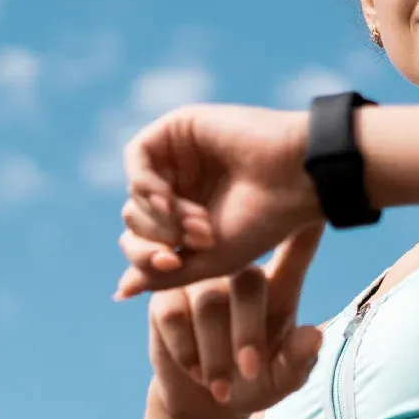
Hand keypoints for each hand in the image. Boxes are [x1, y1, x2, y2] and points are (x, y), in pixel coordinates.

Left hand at [114, 103, 322, 298]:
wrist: (296, 179)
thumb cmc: (263, 223)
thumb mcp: (209, 262)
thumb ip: (164, 276)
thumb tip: (121, 290)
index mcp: (187, 219)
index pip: (141, 241)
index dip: (145, 258)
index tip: (173, 264)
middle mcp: (180, 187)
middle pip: (133, 218)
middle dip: (158, 236)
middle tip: (199, 239)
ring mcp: (177, 157)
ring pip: (134, 193)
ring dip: (160, 215)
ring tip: (199, 223)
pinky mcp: (177, 128)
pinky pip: (137, 157)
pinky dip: (145, 184)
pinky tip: (167, 199)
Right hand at [146, 224, 326, 418]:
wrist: (204, 402)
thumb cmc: (254, 382)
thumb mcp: (282, 380)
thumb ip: (298, 360)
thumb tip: (313, 336)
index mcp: (279, 284)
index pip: (297, 248)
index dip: (307, 228)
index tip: (318, 210)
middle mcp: (239, 271)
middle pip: (248, 281)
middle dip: (248, 334)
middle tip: (249, 372)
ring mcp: (200, 279)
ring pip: (208, 301)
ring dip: (215, 352)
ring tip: (221, 387)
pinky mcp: (164, 295)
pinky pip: (173, 314)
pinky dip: (186, 350)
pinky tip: (196, 372)